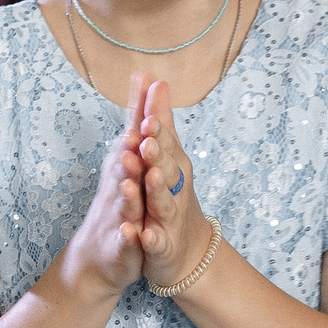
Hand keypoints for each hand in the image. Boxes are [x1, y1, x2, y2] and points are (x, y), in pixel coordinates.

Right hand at [58, 69, 150, 300]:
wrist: (100, 253)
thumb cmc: (121, 199)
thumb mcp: (131, 156)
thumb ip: (139, 118)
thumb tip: (145, 75)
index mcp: (126, 165)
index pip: (136, 135)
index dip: (144, 114)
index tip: (152, 85)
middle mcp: (119, 186)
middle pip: (125, 167)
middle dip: (131, 151)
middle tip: (137, 135)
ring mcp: (118, 216)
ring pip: (124, 203)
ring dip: (126, 193)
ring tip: (129, 183)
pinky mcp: (122, 245)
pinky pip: (125, 242)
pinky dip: (128, 238)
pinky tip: (132, 234)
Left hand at [130, 79, 215, 288]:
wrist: (185, 249)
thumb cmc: (171, 193)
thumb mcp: (163, 155)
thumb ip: (157, 119)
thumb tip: (154, 77)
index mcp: (171, 166)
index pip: (164, 144)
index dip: (157, 131)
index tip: (148, 116)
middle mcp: (173, 189)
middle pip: (166, 170)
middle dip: (157, 156)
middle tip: (147, 141)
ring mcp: (168, 218)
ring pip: (162, 204)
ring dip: (156, 191)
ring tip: (148, 178)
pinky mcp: (161, 245)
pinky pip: (155, 241)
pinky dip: (149, 238)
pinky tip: (142, 233)